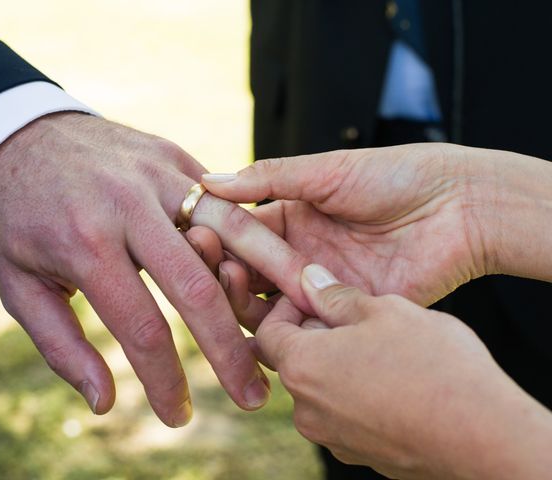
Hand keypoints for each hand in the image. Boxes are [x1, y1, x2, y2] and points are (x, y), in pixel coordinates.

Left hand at [0, 112, 310, 423]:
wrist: (22, 133)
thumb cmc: (19, 217)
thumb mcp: (18, 285)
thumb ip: (61, 346)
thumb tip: (105, 402)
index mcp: (85, 245)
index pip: (143, 328)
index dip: (166, 381)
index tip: (180, 416)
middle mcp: (129, 207)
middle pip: (198, 288)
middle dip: (232, 351)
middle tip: (255, 398)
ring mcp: (158, 174)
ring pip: (233, 232)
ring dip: (272, 281)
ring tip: (303, 319)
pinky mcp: (177, 157)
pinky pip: (224, 201)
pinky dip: (251, 236)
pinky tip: (272, 267)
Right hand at [193, 144, 495, 327]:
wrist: (460, 206)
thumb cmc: (395, 176)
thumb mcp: (326, 171)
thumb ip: (268, 179)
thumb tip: (207, 180)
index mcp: (291, 220)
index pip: (239, 236)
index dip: (217, 239)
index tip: (195, 236)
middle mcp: (299, 258)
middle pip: (247, 276)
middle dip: (226, 274)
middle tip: (216, 267)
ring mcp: (321, 288)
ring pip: (269, 308)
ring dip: (247, 303)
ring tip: (236, 286)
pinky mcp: (346, 315)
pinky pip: (307, 331)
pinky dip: (285, 333)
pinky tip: (268, 326)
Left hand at [257, 264, 551, 478]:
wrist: (484, 437)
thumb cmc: (432, 364)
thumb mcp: (384, 311)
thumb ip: (337, 296)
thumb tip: (311, 282)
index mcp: (302, 367)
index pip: (266, 331)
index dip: (287, 308)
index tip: (319, 299)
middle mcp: (306, 409)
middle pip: (294, 360)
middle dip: (316, 335)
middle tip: (356, 319)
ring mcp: (331, 437)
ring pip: (320, 387)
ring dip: (338, 364)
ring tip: (381, 349)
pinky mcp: (358, 454)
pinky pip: (343, 414)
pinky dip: (356, 393)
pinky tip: (394, 381)